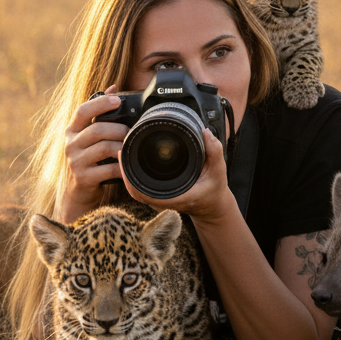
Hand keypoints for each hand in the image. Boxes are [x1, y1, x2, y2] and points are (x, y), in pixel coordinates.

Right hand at [59, 87, 128, 223]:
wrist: (77, 193)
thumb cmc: (88, 160)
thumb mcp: (88, 136)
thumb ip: (99, 113)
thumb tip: (113, 87)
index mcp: (72, 130)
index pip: (82, 111)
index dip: (100, 103)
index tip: (117, 100)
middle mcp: (70, 144)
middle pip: (98, 129)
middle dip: (119, 130)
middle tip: (131, 133)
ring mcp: (75, 162)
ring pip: (104, 148)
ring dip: (122, 147)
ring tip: (130, 148)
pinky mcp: (83, 178)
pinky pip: (107, 169)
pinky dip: (121, 167)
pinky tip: (126, 166)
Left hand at [121, 126, 235, 225]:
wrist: (213, 207)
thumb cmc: (214, 190)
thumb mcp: (219, 171)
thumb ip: (214, 151)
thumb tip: (206, 132)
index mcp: (177, 197)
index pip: (145, 193)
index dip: (130, 178)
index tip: (125, 158)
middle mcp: (165, 201)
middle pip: (135, 191)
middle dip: (124, 171)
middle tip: (122, 149)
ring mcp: (160, 201)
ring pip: (136, 191)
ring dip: (127, 174)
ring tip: (124, 153)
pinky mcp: (159, 198)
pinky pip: (141, 190)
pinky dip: (134, 178)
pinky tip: (131, 162)